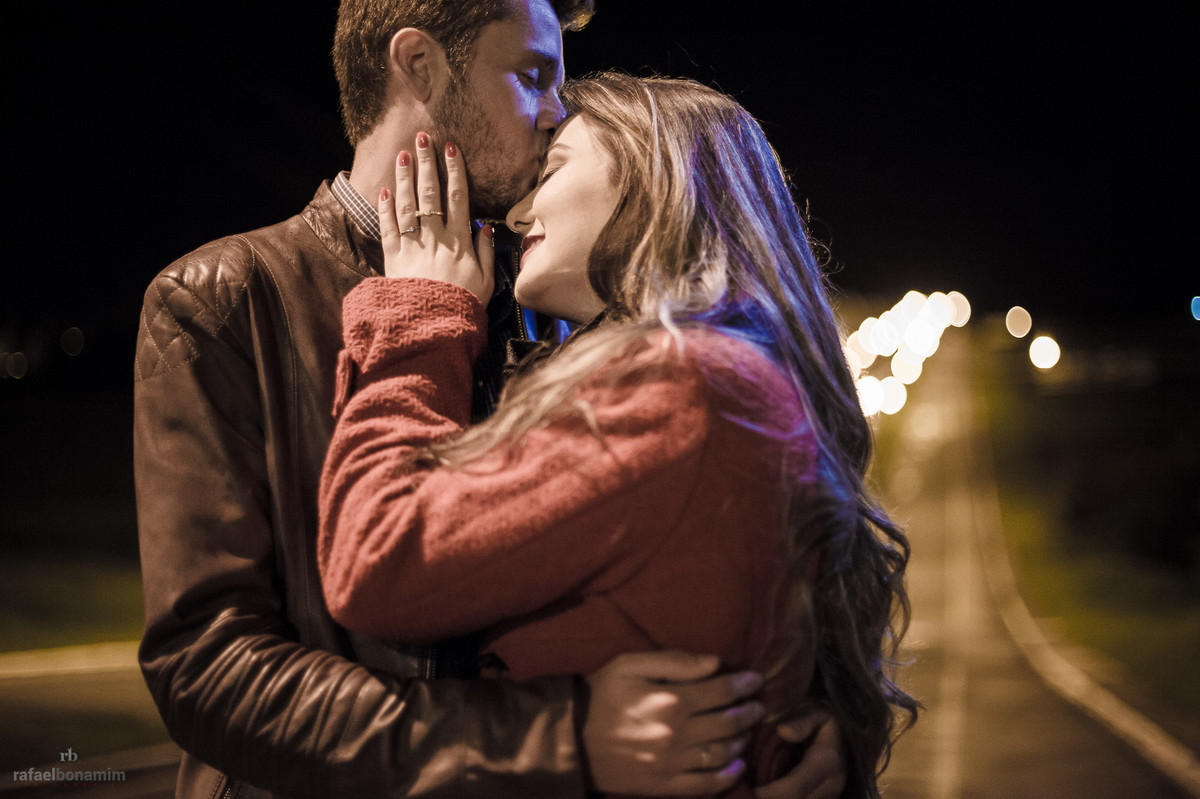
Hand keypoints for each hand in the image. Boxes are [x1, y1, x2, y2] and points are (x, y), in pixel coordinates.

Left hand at [378, 131, 494, 305]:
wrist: (431, 327)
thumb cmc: (462, 306)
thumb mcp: (486, 282)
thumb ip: (486, 253)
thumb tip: (485, 228)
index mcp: (460, 241)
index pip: (458, 198)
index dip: (455, 171)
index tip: (452, 148)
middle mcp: (435, 237)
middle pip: (431, 193)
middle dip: (427, 163)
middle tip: (422, 138)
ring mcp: (412, 245)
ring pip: (407, 204)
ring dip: (405, 177)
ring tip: (403, 155)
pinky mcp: (393, 258)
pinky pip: (388, 228)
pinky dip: (385, 208)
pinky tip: (385, 191)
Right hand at [583, 651, 765, 795]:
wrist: (571, 739)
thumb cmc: (600, 695)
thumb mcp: (629, 664)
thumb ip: (673, 661)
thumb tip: (714, 662)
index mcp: (670, 700)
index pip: (721, 692)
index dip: (743, 685)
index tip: (756, 679)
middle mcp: (677, 733)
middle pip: (728, 723)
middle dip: (749, 712)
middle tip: (759, 705)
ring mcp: (671, 764)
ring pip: (722, 753)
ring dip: (742, 740)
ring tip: (747, 730)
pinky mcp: (663, 785)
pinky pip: (704, 785)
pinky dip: (726, 776)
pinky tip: (737, 766)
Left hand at [754, 710, 845, 798]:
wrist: (848, 733)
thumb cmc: (826, 718)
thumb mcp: (818, 711)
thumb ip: (802, 721)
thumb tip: (783, 730)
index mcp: (827, 762)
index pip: (795, 787)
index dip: (769, 795)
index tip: (746, 793)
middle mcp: (831, 785)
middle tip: (739, 797)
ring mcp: (829, 797)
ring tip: (746, 796)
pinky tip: (760, 796)